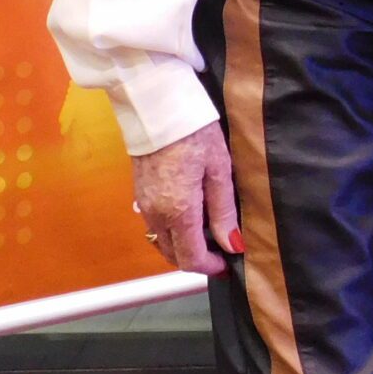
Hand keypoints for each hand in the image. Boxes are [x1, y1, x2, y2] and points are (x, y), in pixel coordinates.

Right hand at [131, 124, 241, 273]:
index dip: (211, 267)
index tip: (228, 263)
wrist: (157, 106)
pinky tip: (189, 215)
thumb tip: (233, 245)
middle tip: (220, 249)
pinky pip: (155, 225)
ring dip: (182, 246)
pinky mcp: (139, 193)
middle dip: (197, 259)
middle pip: (173, 255)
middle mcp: (155, 215)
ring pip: (162, 242)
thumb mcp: (219, 168)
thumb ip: (223, 210)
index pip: (191, 258)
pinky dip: (171, 231)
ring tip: (207, 232)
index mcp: (178, 212)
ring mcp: (144, 205)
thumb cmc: (195, 132)